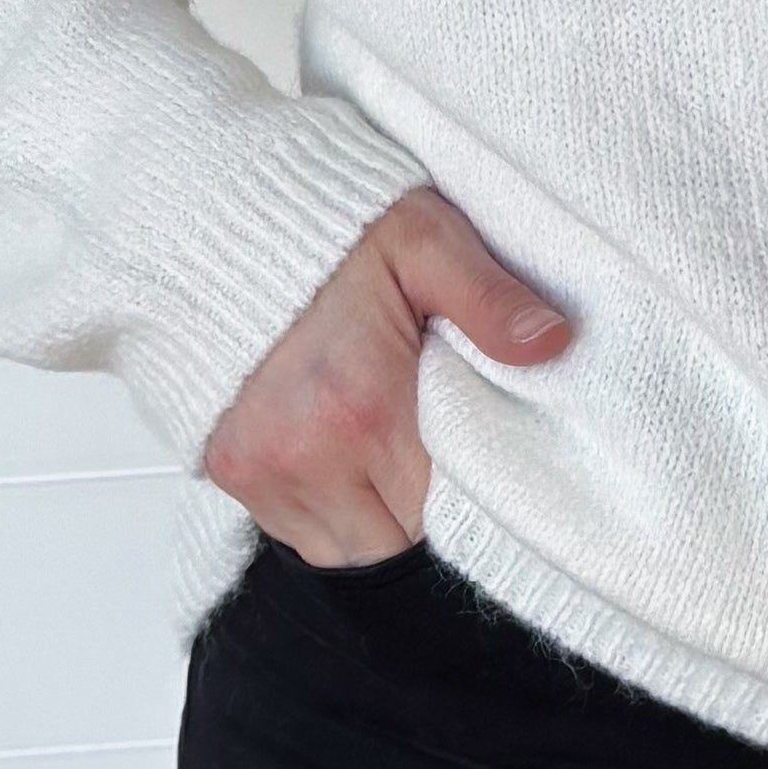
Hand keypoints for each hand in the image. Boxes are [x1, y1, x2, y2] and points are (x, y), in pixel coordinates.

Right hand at [195, 184, 570, 566]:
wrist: (217, 217)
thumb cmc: (328, 227)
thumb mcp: (424, 240)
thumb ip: (488, 298)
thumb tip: (550, 343)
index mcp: (364, 410)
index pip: (441, 518)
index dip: (474, 504)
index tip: (487, 469)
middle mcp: (303, 457)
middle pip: (394, 548)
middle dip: (425, 513)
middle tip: (437, 448)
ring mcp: (258, 471)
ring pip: (343, 551)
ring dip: (375, 517)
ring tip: (389, 446)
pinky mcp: (225, 469)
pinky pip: (295, 529)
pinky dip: (327, 507)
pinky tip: (342, 448)